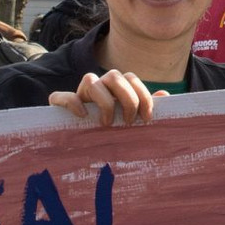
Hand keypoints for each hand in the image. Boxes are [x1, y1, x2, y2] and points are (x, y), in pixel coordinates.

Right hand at [49, 70, 163, 126]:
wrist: (81, 148)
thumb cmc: (112, 133)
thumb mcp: (130, 121)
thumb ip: (145, 107)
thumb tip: (164, 95)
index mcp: (116, 88)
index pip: (131, 78)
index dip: (143, 96)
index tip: (146, 118)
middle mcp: (99, 86)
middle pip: (115, 75)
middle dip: (127, 98)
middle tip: (129, 121)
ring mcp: (79, 94)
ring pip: (90, 79)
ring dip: (104, 101)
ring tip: (108, 123)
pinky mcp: (59, 106)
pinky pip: (61, 96)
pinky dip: (72, 103)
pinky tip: (83, 115)